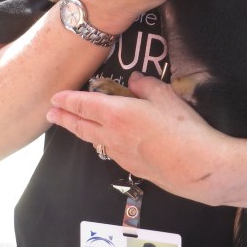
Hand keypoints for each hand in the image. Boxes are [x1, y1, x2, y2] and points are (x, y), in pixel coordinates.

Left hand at [47, 72, 230, 204]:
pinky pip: (108, 150)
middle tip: (51, 114)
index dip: (67, 100)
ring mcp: (120, 154)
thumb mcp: (165, 96)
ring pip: (92, 140)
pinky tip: (105, 141)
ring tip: (73, 125)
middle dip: (64, 118)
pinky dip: (99, 142)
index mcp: (116, 113)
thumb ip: (145, 85)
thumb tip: (134, 80)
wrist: (194, 166)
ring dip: (80, 131)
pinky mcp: (131, 167)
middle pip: (80, 125)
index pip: (84, 104)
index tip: (55, 98)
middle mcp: (112, 135)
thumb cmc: (181, 127)